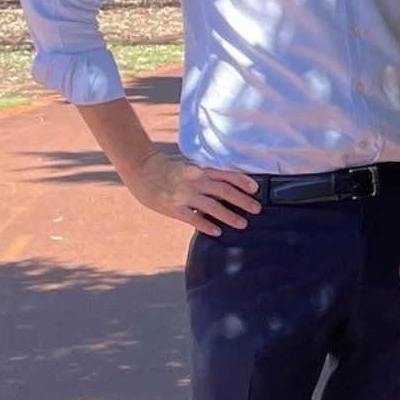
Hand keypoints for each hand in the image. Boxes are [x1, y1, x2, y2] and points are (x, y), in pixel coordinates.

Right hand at [130, 150, 260, 236]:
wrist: (142, 170)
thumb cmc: (169, 169)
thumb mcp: (189, 167)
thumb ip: (206, 175)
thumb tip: (227, 187)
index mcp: (200, 170)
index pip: (226, 175)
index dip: (242, 181)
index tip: (256, 189)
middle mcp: (195, 181)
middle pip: (224, 191)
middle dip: (242, 200)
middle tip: (257, 209)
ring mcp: (184, 194)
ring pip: (212, 206)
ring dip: (229, 216)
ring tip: (243, 224)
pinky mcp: (174, 207)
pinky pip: (193, 219)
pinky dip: (206, 225)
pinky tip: (217, 232)